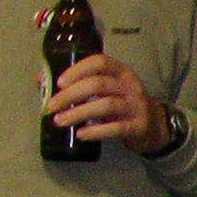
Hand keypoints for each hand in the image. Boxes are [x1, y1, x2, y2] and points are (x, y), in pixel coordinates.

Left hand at [42, 55, 168, 154]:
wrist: (155, 127)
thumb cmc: (123, 104)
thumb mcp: (108, 89)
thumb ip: (81, 83)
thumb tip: (41, 79)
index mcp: (122, 72)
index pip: (100, 62)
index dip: (78, 70)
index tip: (59, 82)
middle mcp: (131, 86)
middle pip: (98, 84)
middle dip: (71, 94)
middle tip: (52, 106)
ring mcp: (137, 106)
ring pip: (106, 105)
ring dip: (79, 113)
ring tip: (60, 121)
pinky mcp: (139, 126)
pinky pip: (115, 128)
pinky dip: (95, 131)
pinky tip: (81, 134)